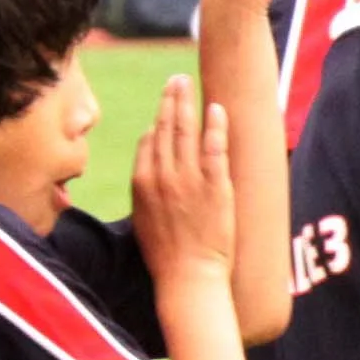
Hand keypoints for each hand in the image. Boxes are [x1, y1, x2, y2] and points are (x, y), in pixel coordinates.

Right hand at [132, 74, 233, 296]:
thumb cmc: (166, 259)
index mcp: (142, 183)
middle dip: (171, 99)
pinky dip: (215, 125)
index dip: (158, 122)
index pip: (149, 141)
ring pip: (186, 130)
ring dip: (187, 101)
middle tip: (177, 80)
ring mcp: (188, 178)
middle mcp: (162, 175)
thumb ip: (145, 193)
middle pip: (166, 127)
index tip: (165, 109)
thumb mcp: (143, 222)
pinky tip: (216, 108)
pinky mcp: (214, 185)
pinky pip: (214, 146)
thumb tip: (148, 174)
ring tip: (189, 83)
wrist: (188, 279)